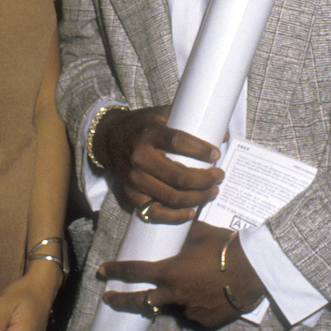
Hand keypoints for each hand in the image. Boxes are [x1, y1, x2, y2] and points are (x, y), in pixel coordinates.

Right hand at [93, 106, 222, 223]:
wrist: (108, 139)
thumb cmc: (140, 126)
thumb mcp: (159, 114)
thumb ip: (188, 121)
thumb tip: (222, 134)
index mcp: (148, 133)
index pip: (177, 141)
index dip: (199, 150)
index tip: (215, 154)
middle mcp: (139, 157)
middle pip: (178, 176)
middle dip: (204, 179)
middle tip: (219, 176)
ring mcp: (134, 179)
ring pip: (171, 196)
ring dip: (197, 198)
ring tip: (212, 192)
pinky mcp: (131, 194)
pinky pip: (155, 212)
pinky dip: (176, 216)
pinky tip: (192, 212)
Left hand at [99, 221, 265, 328]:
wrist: (254, 269)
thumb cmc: (225, 246)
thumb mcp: (198, 233)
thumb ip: (180, 233)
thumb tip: (173, 221)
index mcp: (169, 272)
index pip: (134, 272)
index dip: (115, 271)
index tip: (101, 272)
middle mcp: (175, 295)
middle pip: (141, 302)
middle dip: (122, 300)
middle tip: (109, 299)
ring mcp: (189, 311)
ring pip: (173, 306)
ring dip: (173, 297)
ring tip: (192, 285)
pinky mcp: (205, 322)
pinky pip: (194, 313)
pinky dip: (195, 305)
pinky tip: (208, 294)